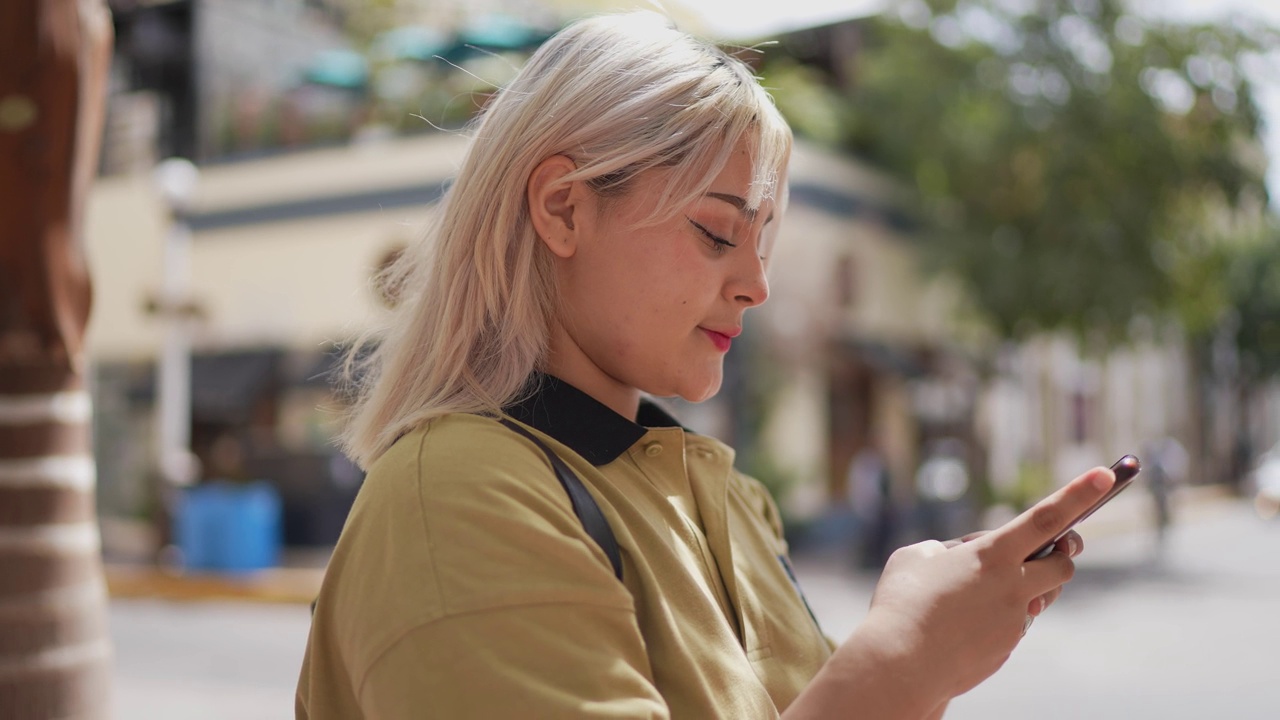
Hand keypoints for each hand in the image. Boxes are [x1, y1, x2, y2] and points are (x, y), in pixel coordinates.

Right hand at [859, 466, 1113, 701]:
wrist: (900, 665)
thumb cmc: (900, 603)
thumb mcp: (916, 557)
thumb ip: (948, 550)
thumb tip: (960, 559)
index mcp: (992, 555)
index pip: (1045, 518)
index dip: (1077, 494)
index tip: (1104, 474)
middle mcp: (1012, 586)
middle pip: (1064, 564)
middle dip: (1061, 554)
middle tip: (1044, 551)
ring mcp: (1014, 620)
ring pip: (1042, 597)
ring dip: (1028, 586)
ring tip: (984, 589)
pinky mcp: (1006, 648)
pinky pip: (1014, 624)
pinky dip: (998, 617)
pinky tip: (964, 623)